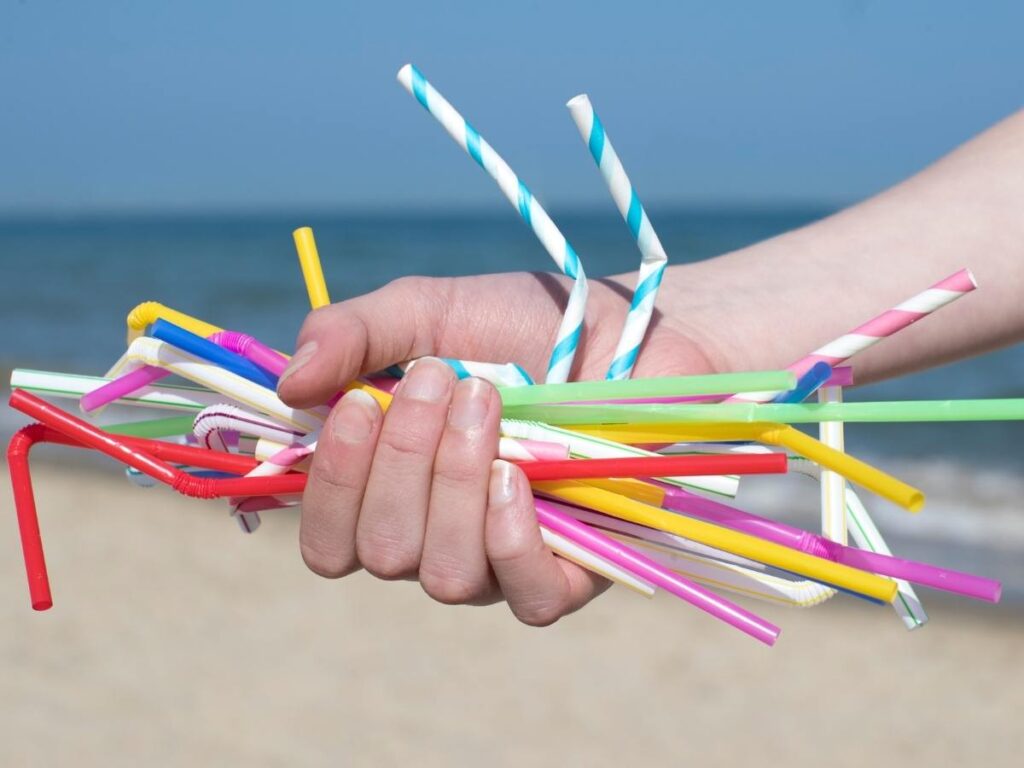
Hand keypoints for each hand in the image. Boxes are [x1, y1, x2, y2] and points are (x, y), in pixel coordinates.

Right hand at [276, 271, 713, 624]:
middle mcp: (437, 535)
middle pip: (381, 552)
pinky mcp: (572, 571)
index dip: (330, 487)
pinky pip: (525, 598)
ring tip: (487, 404)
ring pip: (443, 575)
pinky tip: (517, 476)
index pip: (328, 540)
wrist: (626, 328)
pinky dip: (510, 539)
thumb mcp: (428, 311)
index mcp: (391, 489)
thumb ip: (352, 334)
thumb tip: (288, 385)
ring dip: (453, 484)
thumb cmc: (520, 324)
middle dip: (402, 461)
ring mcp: (501, 559)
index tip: (356, 404)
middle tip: (439, 380)